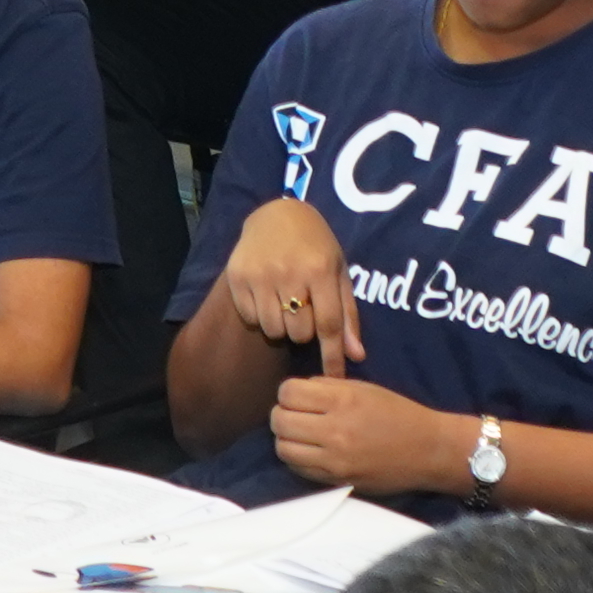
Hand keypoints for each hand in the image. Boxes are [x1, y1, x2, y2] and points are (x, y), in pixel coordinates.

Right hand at [218, 194, 362, 363]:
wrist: (276, 214)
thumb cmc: (315, 246)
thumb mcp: (338, 272)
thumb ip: (347, 314)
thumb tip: (356, 356)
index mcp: (320, 269)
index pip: (329, 325)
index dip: (333, 356)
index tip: (335, 379)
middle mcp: (289, 272)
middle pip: (300, 333)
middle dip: (305, 330)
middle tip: (303, 308)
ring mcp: (260, 275)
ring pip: (274, 330)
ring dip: (283, 325)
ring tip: (284, 302)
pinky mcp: (237, 277)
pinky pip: (252, 320)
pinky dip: (261, 316)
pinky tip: (265, 295)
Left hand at [268, 373, 457, 491]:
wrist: (428, 450)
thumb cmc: (398, 413)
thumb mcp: (364, 388)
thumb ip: (328, 387)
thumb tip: (296, 392)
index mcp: (343, 400)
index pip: (288, 392)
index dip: (288, 392)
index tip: (298, 395)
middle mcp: (335, 430)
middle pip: (280, 420)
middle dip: (282, 414)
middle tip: (296, 414)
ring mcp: (334, 459)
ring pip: (283, 448)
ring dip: (286, 438)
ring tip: (301, 434)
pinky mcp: (336, 480)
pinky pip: (298, 469)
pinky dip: (297, 458)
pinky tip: (310, 451)